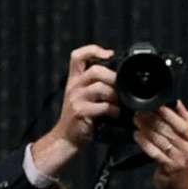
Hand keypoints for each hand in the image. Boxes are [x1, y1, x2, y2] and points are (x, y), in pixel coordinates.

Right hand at [33, 46, 118, 175]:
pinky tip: (115, 114)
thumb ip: (94, 85)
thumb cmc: (79, 118)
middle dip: (113, 78)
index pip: (77, 56)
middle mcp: (73, 86)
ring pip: (100, 88)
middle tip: (121, 87)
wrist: (66, 138)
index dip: (93, 50)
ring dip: (115, 95)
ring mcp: (76, 99)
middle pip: (95, 70)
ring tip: (119, 103)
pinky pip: (103, 106)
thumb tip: (118, 78)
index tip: (108, 54)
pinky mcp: (81, 112)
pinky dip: (113, 110)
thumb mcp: (81, 96)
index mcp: (74, 79)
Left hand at [135, 102, 187, 188]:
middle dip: (153, 118)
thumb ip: (183, 124)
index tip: (156, 103)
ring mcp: (180, 159)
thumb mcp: (186, 144)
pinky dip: (144, 142)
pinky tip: (137, 135)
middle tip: (140, 111)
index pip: (182, 122)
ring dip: (146, 128)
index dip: (169, 112)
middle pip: (169, 129)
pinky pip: (154, 152)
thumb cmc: (180, 164)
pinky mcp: (170, 168)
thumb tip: (175, 102)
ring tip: (136, 120)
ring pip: (161, 139)